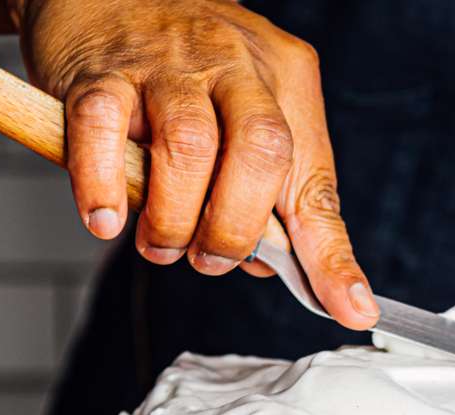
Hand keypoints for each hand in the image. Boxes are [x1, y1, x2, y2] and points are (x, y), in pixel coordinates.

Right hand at [11, 0, 378, 328]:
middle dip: (235, 227)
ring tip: (160, 244)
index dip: (333, 256)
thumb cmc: (183, 67)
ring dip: (174, 218)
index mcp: (285, 83)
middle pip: (260, 153)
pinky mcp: (100, 69)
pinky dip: (103, 186)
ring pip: (188, 146)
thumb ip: (261, 187)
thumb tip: (266, 266)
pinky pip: (103, 129)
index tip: (354, 311)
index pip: (316, 183)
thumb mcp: (244, 112)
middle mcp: (234, 65)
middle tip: (207, 258)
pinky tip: (105, 219)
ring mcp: (167, 62)